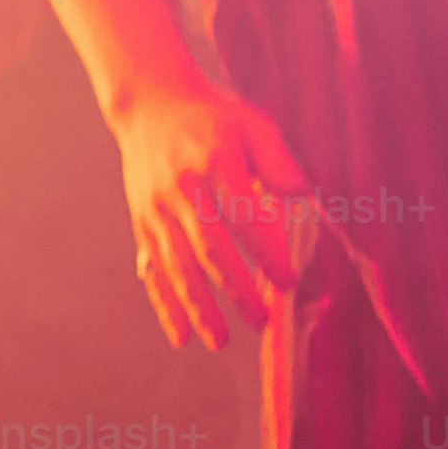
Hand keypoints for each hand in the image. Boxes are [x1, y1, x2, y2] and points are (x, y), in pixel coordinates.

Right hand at [110, 77, 309, 350]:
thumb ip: (278, 160)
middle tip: (261, 321)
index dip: (266, 251)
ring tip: (221, 342)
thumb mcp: (250, 125)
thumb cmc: (213, 119)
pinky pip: (154, 270)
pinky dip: (165, 305)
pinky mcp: (143, 224)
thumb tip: (304, 196)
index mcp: (214, 162)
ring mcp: (158, 210)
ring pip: (179, 266)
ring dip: (199, 308)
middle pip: (209, 248)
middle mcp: (182, 189)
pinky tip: (180, 337)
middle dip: (235, 290)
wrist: (150, 105)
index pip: (242, 214)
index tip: (288, 280)